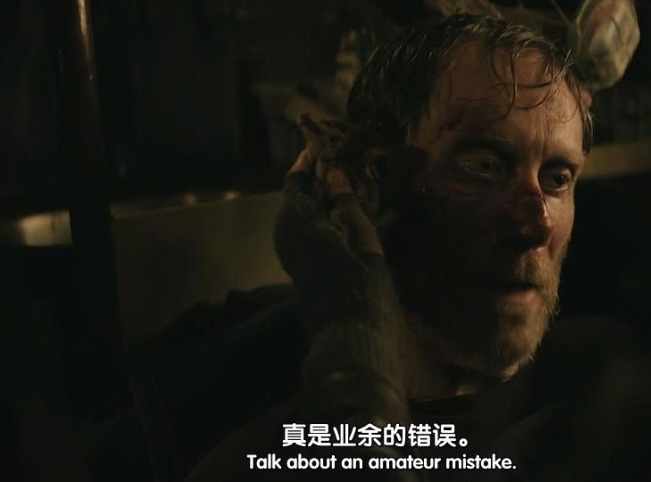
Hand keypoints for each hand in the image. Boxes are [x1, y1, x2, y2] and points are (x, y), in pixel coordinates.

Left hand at [275, 149, 410, 427]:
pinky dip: (330, 218)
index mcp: (298, 221)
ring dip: (329, 198)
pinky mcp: (303, 266)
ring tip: (359, 181)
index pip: (298, 178)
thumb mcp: (362, 239)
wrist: (350, 337)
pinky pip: (312, 231)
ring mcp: (293, 252)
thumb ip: (347, 204)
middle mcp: (288, 234)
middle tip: (350, 158)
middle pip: (301, 195)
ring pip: (308, 214)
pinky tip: (357, 213)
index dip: (312, 158)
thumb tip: (333, 174)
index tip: (329, 139)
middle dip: (323, 176)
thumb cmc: (361, 286)